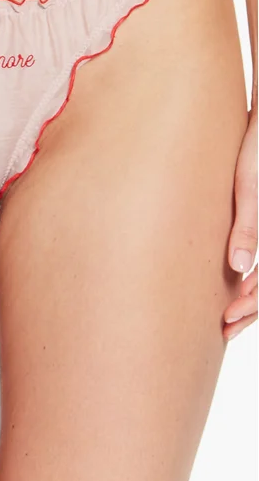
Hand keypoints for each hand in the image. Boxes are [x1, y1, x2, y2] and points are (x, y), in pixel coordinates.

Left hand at [224, 109, 257, 340]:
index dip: (252, 304)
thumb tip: (239, 268)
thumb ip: (249, 227)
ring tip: (228, 317)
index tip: (227, 318)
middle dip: (252, 309)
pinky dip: (253, 277)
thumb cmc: (257, 152)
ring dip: (253, 298)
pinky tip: (236, 285)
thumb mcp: (250, 188)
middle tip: (225, 328)